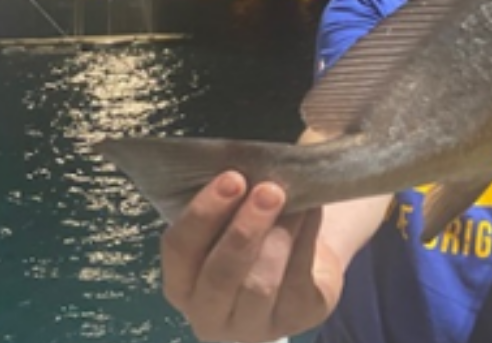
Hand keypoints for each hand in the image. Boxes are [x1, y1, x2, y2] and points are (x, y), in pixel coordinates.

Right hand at [160, 172, 342, 342]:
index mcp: (182, 284)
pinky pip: (298, 281)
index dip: (203, 213)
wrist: (301, 258)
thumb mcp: (231, 219)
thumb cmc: (255, 232)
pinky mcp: (296, 320)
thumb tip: (247, 165)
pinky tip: (312, 211)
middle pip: (219, 275)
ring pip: (261, 284)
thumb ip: (228, 201)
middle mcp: (209, 315)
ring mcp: (253, 327)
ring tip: (297, 200)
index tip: (232, 177)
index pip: (179, 250)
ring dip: (280, 235)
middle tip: (269, 190)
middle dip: (244, 230)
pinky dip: (306, 240)